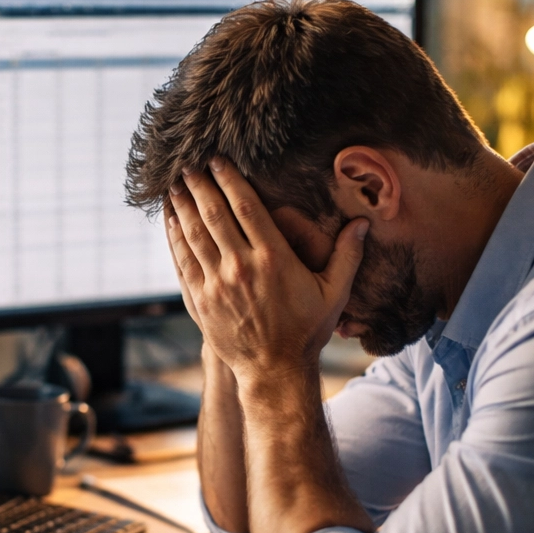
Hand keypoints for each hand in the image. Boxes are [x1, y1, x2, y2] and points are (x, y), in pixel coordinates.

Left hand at [165, 158, 367, 387]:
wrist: (274, 371)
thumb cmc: (306, 331)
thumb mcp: (334, 293)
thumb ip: (347, 256)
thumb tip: (364, 224)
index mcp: (274, 259)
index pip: (246, 207)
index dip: (229, 180)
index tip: (218, 161)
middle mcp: (241, 268)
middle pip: (214, 215)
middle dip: (200, 186)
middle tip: (189, 164)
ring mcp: (216, 285)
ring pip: (194, 235)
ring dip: (182, 206)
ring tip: (175, 184)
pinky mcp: (200, 301)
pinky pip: (183, 261)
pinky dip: (174, 238)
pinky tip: (170, 220)